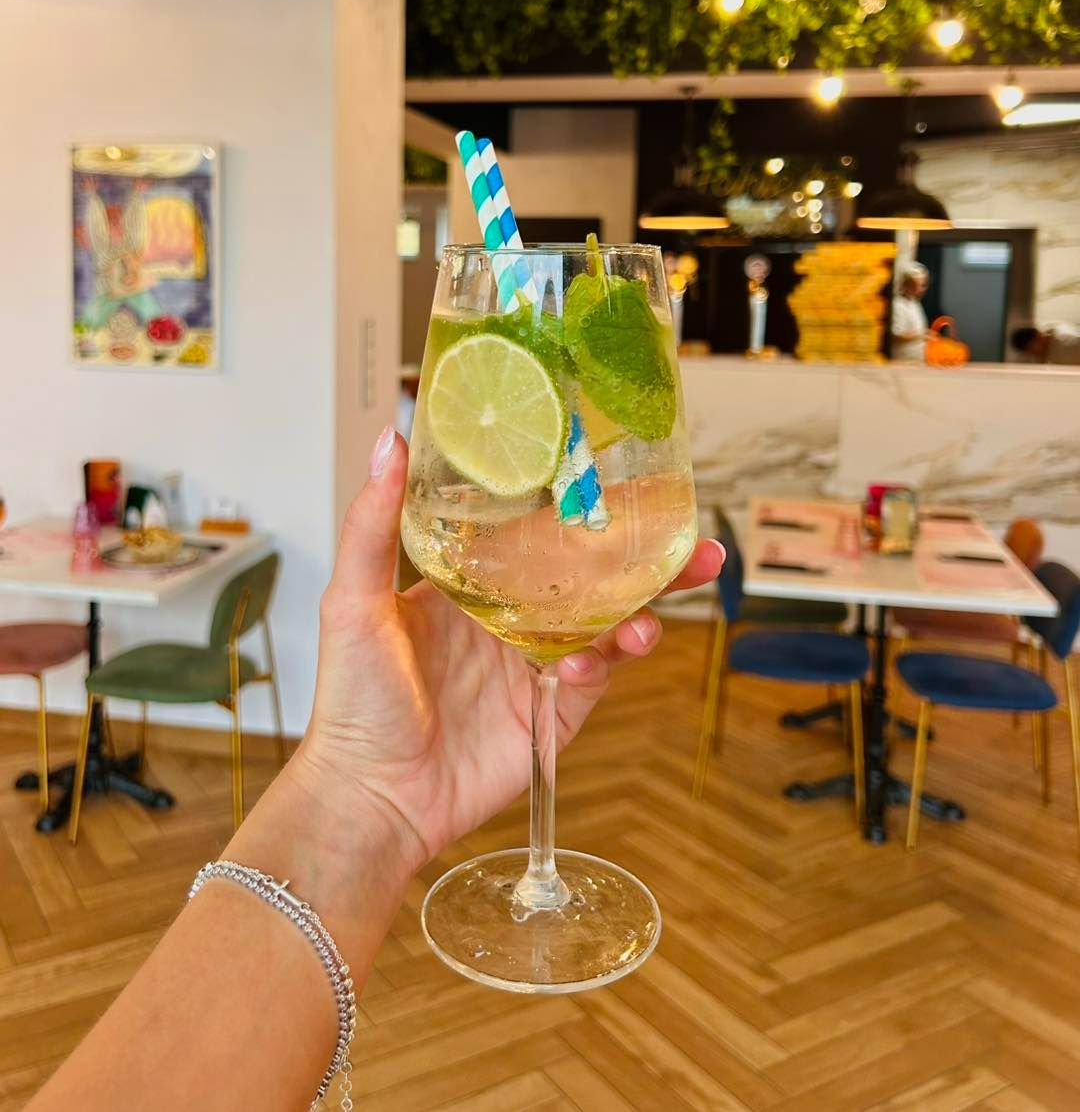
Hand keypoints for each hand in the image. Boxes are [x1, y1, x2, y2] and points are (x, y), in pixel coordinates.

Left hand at [294, 427, 722, 872]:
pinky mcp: (553, 712)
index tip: (632, 482)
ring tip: (659, 605)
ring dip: (645, 610)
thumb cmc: (353, 701)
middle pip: (596, 578)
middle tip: (698, 546)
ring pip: (611, 625)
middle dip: (650, 561)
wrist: (372, 797)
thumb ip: (372, 524)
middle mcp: (513, 618)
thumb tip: (389, 440)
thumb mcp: (355, 601)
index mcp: (474, 583)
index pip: (543, 534)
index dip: (589, 510)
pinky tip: (585, 661)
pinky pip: (597, 677)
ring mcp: (537, 664)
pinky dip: (604, 662)